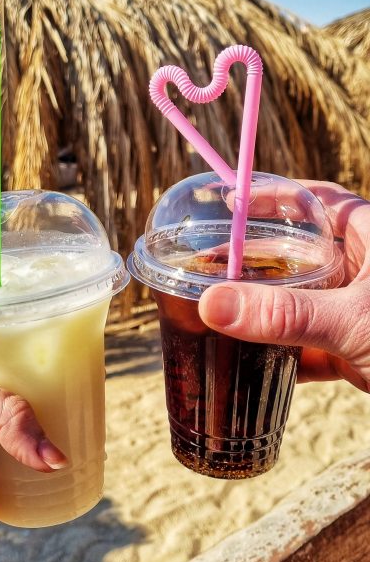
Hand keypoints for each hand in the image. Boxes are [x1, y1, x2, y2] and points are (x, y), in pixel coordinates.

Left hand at [0, 374, 66, 561]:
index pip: (2, 372)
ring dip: (58, 440)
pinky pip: (36, 484)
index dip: (33, 369)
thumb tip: (51, 454)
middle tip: (84, 405)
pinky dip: (55, 479)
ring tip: (88, 438)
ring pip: (34, 443)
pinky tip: (73, 471)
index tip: (65, 371)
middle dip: (55, 404)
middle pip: (23, 407)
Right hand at [199, 181, 369, 392]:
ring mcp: (361, 312)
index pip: (314, 201)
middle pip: (298, 253)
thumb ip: (284, 314)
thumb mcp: (354, 322)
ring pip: (302, 302)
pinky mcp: (360, 352)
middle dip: (255, 262)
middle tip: (207, 267)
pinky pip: (312, 345)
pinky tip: (251, 364)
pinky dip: (283, 354)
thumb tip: (212, 304)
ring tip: (217, 314)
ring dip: (264, 312)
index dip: (269, 197)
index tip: (226, 203)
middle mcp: (365, 270)